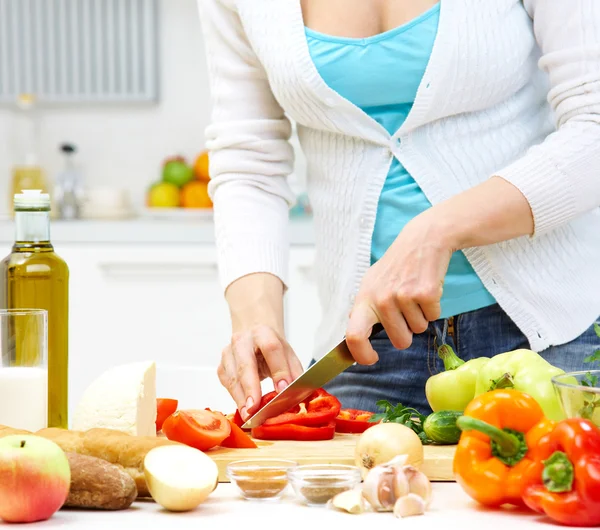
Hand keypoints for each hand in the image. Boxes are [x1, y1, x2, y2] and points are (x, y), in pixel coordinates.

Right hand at [217, 324, 303, 419]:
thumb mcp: (288, 355)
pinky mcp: (222, 366)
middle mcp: (243, 341)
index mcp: (263, 333)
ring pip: (232, 377)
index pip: (271, 349)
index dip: (278, 370)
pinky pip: (227, 384)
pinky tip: (243, 407)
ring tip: (249, 414)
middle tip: (255, 408)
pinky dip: (235, 397)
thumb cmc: (272, 349)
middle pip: (245, 364)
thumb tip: (302, 394)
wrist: (253, 338)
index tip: (283, 389)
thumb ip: (295, 373)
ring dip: (241, 398)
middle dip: (251, 387)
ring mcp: (229, 353)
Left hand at [346, 212, 452, 363]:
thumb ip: (364, 311)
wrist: (421, 240)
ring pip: (418, 330)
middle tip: (406, 311)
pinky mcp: (426, 293)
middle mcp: (381, 299)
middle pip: (400, 341)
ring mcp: (403, 296)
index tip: (371, 359)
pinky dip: (433, 307)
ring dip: (420, 316)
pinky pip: (433, 317)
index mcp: (365, 298)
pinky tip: (426, 288)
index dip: (362, 354)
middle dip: (407, 333)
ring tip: (415, 293)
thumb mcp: (372, 284)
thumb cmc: (396, 266)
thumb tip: (355, 339)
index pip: (354, 335)